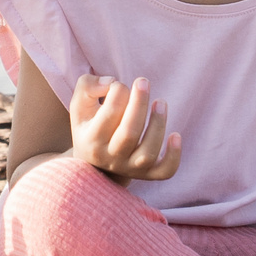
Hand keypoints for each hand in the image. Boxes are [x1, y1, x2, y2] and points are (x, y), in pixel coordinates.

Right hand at [65, 75, 183, 182]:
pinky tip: (175, 135)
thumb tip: (110, 83)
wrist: (96, 163)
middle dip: (139, 104)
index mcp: (91, 140)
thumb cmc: (90, 125)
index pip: (109, 114)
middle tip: (143, 82)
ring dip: (158, 125)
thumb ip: (87, 86)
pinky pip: (165, 171)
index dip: (118, 91)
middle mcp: (110, 158)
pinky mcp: (148, 174)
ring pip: (148, 152)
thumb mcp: (80, 104)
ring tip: (160, 102)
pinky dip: (174, 156)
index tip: (119, 84)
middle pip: (129, 133)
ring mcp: (130, 169)